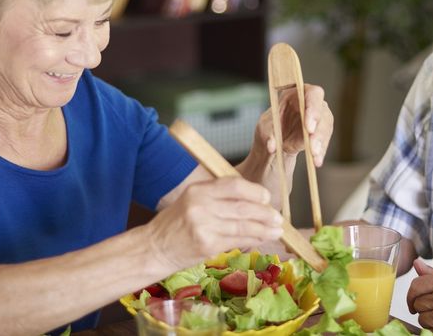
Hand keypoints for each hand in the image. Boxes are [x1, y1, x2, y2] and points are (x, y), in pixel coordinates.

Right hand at [145, 177, 283, 270]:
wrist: (154, 248)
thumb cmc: (175, 224)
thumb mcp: (191, 200)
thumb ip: (217, 197)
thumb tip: (252, 199)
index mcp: (198, 190)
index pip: (234, 185)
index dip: (255, 191)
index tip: (266, 198)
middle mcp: (201, 205)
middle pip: (243, 206)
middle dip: (265, 213)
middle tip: (277, 217)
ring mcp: (204, 226)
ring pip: (244, 225)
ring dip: (264, 229)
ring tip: (277, 230)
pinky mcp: (207, 245)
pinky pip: (238, 240)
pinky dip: (254, 240)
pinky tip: (262, 239)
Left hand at [254, 84, 333, 165]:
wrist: (275, 143)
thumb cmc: (270, 128)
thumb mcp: (264, 129)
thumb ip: (268, 135)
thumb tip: (272, 146)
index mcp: (297, 93)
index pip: (311, 94)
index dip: (313, 107)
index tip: (309, 126)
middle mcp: (312, 104)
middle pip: (322, 112)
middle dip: (318, 130)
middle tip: (312, 145)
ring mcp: (319, 118)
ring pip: (325, 128)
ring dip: (320, 143)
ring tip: (314, 156)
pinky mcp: (321, 133)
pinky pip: (324, 142)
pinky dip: (320, 152)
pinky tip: (317, 161)